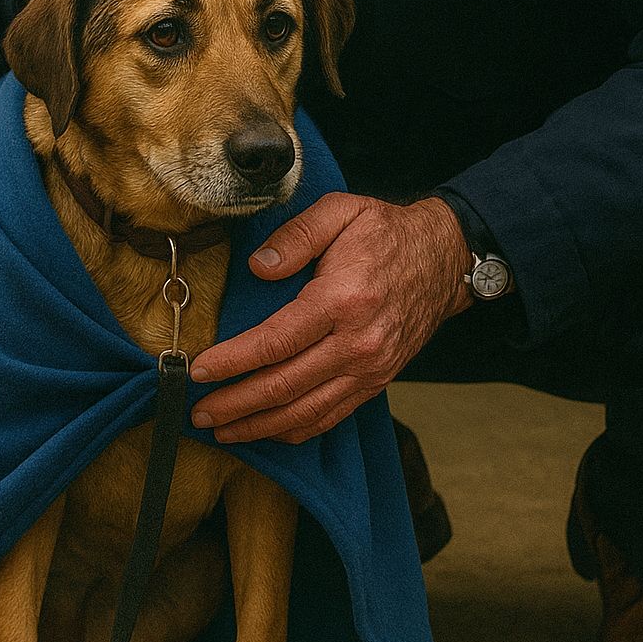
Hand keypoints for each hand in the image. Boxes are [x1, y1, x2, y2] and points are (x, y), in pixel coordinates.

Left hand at [189, 194, 473, 443]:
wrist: (445, 258)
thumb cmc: (386, 231)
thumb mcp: (340, 211)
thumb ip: (296, 235)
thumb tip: (258, 268)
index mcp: (342, 299)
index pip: (275, 342)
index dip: (232, 361)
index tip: (198, 370)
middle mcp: (358, 342)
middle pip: (284, 386)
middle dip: (235, 404)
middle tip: (197, 410)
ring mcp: (371, 368)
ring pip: (306, 412)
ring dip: (260, 426)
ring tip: (222, 430)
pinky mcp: (378, 381)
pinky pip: (332, 416)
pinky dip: (296, 430)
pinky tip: (268, 430)